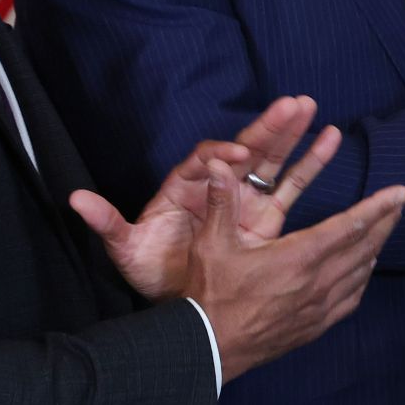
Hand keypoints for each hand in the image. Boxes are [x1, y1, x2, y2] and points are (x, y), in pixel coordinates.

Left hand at [70, 96, 337, 300]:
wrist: (180, 299)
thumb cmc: (154, 272)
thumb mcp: (127, 250)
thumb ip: (108, 224)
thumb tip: (76, 200)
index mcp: (184, 188)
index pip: (204, 161)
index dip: (222, 156)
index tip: (238, 157)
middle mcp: (216, 186)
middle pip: (244, 149)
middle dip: (268, 128)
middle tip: (293, 106)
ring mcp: (243, 198)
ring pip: (270, 160)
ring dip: (291, 134)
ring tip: (310, 108)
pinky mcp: (265, 215)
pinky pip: (290, 185)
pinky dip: (308, 162)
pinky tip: (328, 139)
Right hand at [182, 167, 404, 382]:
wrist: (209, 349)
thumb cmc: (209, 296)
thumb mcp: (210, 245)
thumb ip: (221, 202)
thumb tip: (220, 163)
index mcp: (298, 257)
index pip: (350, 226)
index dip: (378, 207)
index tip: (400, 193)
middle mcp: (318, 282)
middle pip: (364, 247)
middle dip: (384, 222)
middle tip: (398, 205)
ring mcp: (320, 307)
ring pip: (361, 272)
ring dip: (375, 248)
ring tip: (384, 230)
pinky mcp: (317, 326)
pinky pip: (351, 298)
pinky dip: (362, 278)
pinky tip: (363, 269)